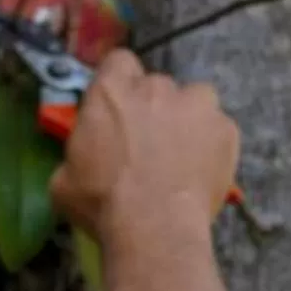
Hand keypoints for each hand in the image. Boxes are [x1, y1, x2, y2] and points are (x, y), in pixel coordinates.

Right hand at [49, 50, 239, 252]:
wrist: (154, 228)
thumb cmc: (102, 204)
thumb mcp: (64, 181)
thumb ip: (78, 154)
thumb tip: (80, 161)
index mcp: (111, 91)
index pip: (119, 62)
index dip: (121, 83)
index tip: (119, 108)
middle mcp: (155, 87)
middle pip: (157, 86)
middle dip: (153, 108)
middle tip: (148, 144)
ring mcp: (196, 105)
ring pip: (194, 99)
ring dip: (188, 118)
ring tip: (182, 153)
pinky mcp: (226, 129)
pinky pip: (218, 129)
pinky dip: (213, 144)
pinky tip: (203, 171)